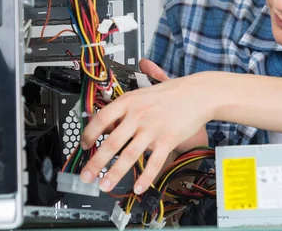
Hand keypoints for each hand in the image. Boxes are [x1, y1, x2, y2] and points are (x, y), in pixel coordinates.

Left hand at [79, 60, 215, 193]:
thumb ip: (124, 107)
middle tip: (86, 176)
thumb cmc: (170, 94)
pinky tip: (138, 188)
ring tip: (104, 185)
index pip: (101, 119)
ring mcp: (153, 128)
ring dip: (115, 173)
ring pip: (129, 155)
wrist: (197, 94)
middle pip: (112, 142)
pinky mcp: (167, 140)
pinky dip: (145, 178)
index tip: (84, 146)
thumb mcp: (142, 93)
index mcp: (129, 101)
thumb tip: (105, 123)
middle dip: (95, 162)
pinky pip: (154, 163)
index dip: (89, 134)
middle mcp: (138, 115)